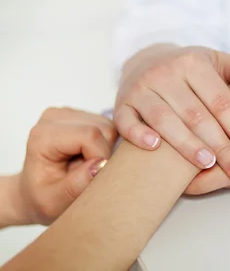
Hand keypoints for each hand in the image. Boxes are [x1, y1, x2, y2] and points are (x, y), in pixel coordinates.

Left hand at [14, 108, 117, 224]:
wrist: (35, 190)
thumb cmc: (43, 197)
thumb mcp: (55, 201)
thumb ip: (75, 185)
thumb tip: (99, 165)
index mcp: (43, 136)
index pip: (90, 135)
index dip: (101, 156)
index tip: (93, 176)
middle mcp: (54, 118)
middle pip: (102, 128)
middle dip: (105, 153)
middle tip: (90, 172)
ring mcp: (67, 113)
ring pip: (109, 126)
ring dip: (106, 148)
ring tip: (88, 164)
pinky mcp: (80, 115)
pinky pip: (108, 126)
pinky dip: (106, 143)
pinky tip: (89, 155)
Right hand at [115, 44, 229, 181]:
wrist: (148, 62)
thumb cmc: (193, 71)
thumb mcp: (221, 62)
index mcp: (194, 63)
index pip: (222, 103)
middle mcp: (165, 73)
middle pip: (197, 116)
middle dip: (221, 147)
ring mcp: (141, 88)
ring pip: (164, 120)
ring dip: (187, 145)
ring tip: (207, 164)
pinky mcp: (121, 104)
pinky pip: (126, 121)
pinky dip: (138, 134)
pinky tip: (154, 148)